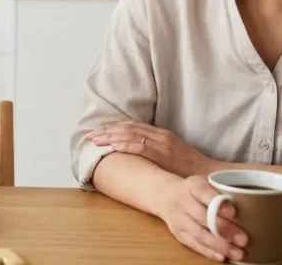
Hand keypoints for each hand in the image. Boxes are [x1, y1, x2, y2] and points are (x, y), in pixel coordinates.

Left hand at [87, 121, 217, 177]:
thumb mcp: (171, 154)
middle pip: (127, 127)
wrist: (209, 173)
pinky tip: (112, 145)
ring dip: (110, 136)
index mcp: (160, 134)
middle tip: (91, 135)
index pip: (132, 125)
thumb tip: (135, 152)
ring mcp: (161, 143)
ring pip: (130, 134)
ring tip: (95, 139)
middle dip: (107, 130)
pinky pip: (139, 146)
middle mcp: (159, 135)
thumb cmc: (189, 168)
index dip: (114, 127)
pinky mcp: (163, 153)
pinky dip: (124, 144)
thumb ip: (155, 149)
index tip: (99, 130)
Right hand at [157, 176, 247, 261]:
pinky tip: (222, 257)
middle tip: (243, 239)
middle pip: (202, 216)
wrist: (164, 195)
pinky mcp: (178, 233)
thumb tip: (249, 207)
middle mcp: (182, 201)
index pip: (202, 191)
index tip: (233, 212)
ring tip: (238, 253)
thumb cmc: (194, 190)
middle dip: (224, 229)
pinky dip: (209, 252)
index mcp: (192, 185)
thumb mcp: (204, 183)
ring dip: (220, 245)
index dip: (217, 202)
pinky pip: (194, 244)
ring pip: (199, 234)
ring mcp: (178, 219)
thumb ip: (220, 192)